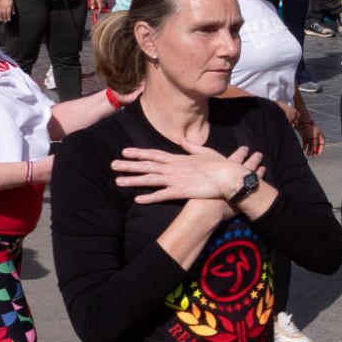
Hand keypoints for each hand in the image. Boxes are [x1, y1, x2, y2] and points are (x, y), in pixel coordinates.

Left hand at [111, 144, 265, 204]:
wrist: (229, 176)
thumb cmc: (220, 165)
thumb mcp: (206, 152)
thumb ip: (192, 147)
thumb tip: (183, 141)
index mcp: (179, 159)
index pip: (154, 154)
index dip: (139, 153)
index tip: (125, 151)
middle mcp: (174, 168)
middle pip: (147, 165)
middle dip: (129, 165)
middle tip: (112, 165)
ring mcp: (176, 179)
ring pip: (150, 179)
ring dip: (133, 180)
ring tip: (118, 181)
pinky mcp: (181, 191)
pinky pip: (162, 195)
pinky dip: (150, 198)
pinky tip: (138, 200)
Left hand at [296, 118, 324, 156]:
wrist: (302, 123)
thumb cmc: (310, 128)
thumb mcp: (314, 136)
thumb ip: (315, 144)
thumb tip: (316, 150)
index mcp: (320, 136)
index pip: (322, 144)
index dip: (320, 149)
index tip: (318, 154)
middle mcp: (315, 137)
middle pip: (316, 146)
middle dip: (314, 151)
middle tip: (312, 155)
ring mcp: (310, 137)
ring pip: (310, 145)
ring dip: (309, 150)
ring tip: (308, 154)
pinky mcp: (305, 137)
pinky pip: (305, 144)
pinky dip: (304, 147)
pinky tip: (304, 149)